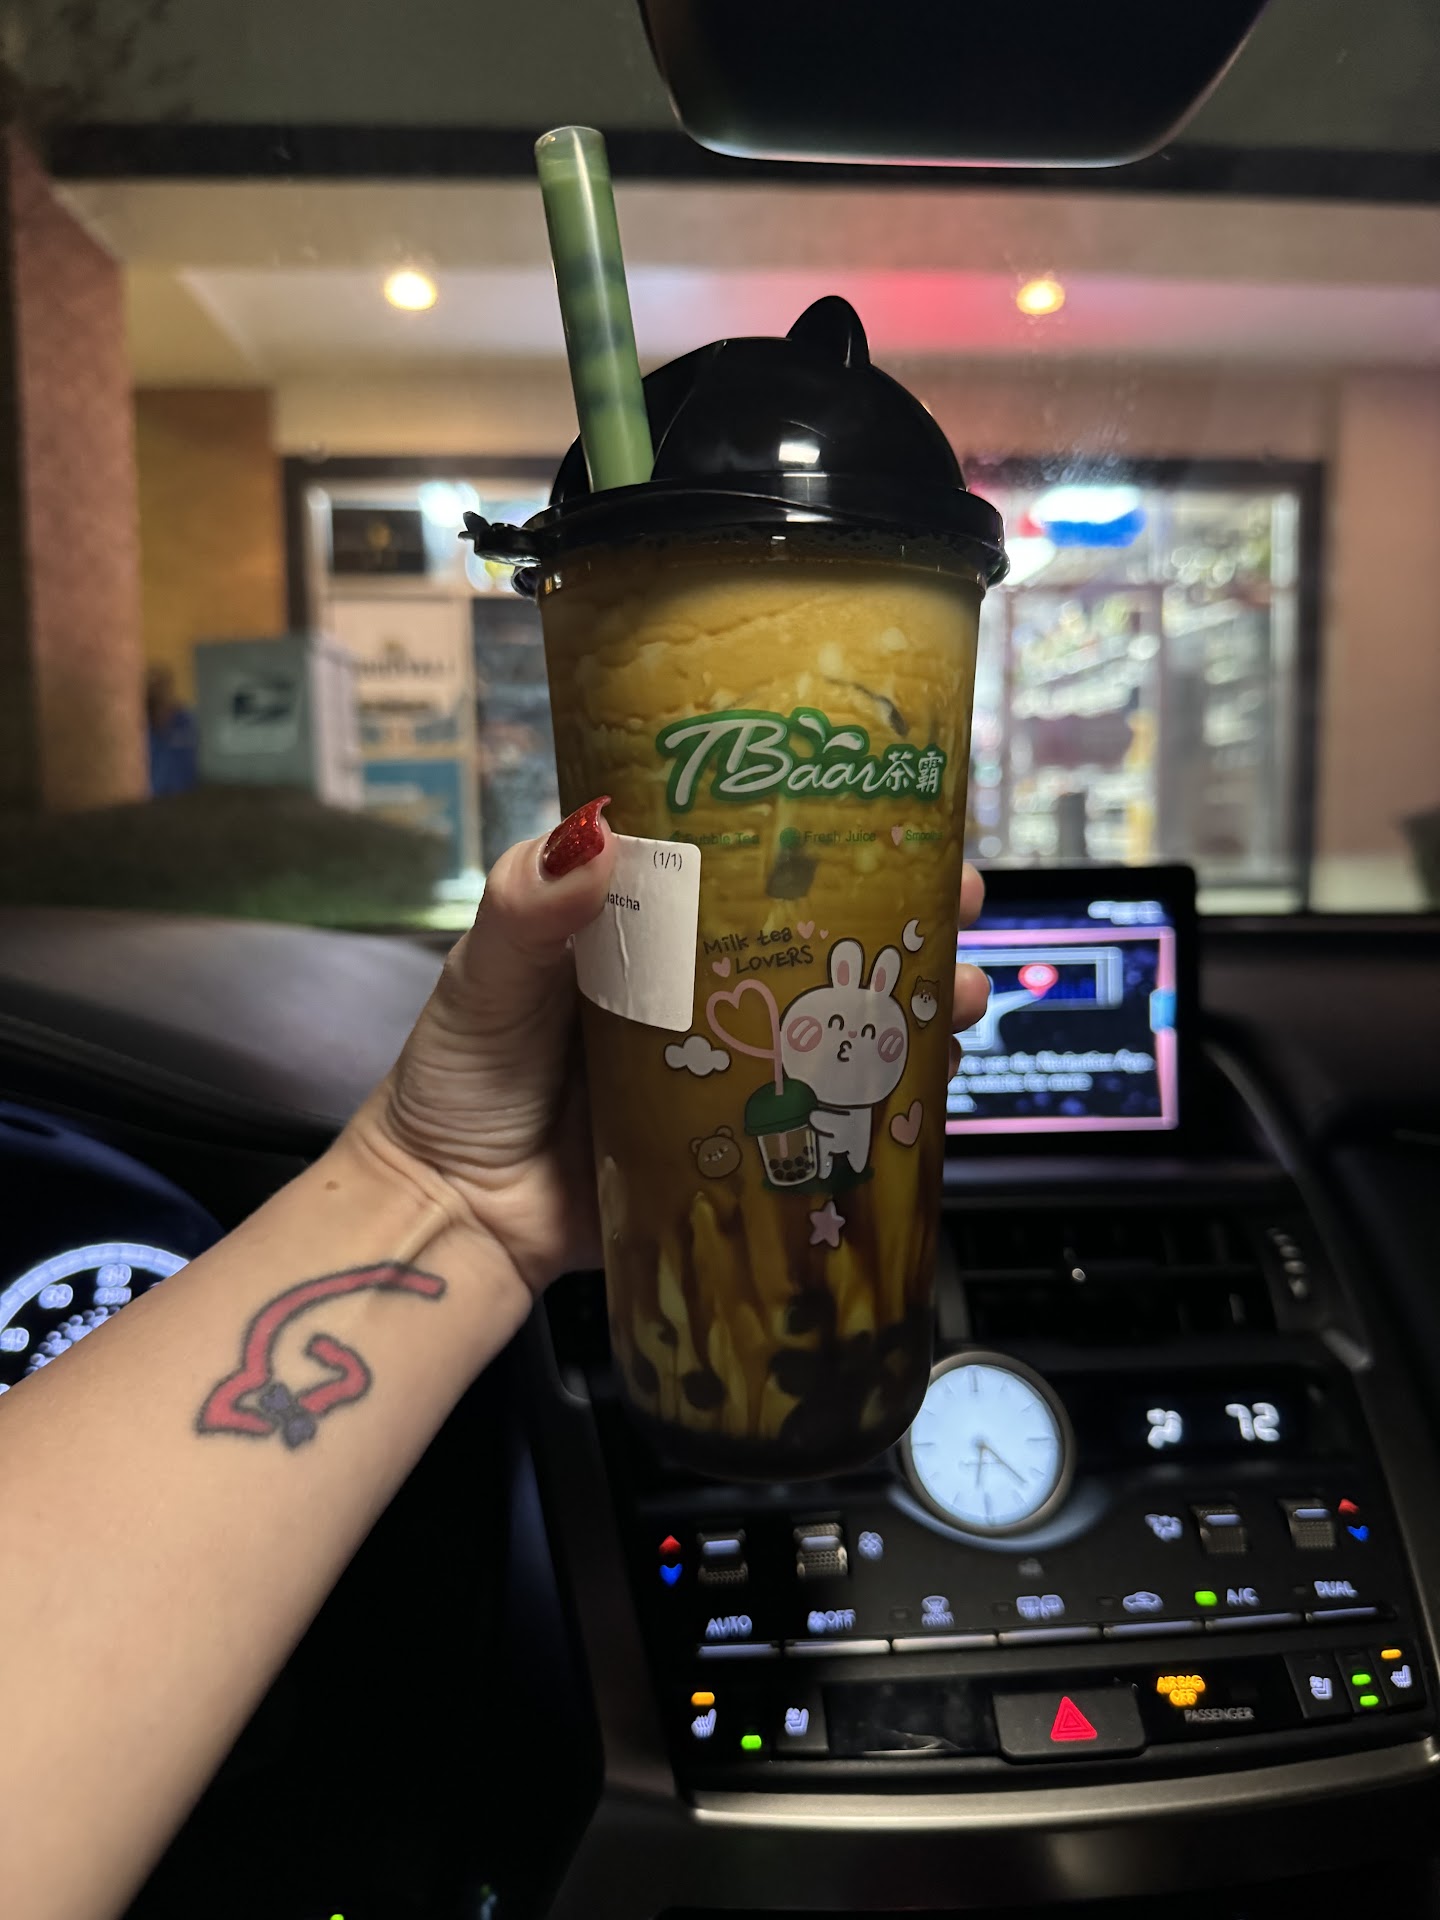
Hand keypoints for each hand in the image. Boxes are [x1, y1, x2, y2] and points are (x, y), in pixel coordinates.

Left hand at [358, 799, 989, 1296]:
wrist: (453, 1215)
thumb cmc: (459, 1079)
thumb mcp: (483, 975)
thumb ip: (526, 909)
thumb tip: (591, 839)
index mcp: (649, 928)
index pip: (749, 861)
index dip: (827, 833)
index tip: (895, 808)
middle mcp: (701, 988)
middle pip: (819, 939)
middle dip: (903, 915)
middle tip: (959, 901)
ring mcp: (729, 1068)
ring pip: (839, 1024)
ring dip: (911, 1006)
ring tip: (960, 994)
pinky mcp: (742, 1144)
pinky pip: (825, 1117)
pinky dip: (883, 1099)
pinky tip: (926, 1083)